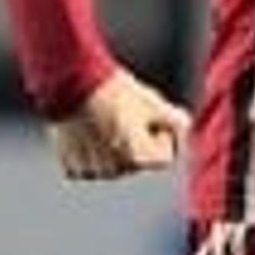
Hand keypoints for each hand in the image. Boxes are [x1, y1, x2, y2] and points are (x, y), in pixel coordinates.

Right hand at [48, 67, 190, 180]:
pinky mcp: (71, 165)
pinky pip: (90, 165)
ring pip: (114, 164)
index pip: (166, 157)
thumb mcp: (153, 102)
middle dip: (139, 142)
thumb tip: (183, 126)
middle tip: (128, 117)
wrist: (73, 84)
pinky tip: (90, 131)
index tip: (153, 120)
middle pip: (139, 161)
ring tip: (108, 121)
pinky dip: (92, 153)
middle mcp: (115, 170)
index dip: (164, 135)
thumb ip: (177, 120)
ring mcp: (91, 169)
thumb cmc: (114, 92)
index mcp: (138, 158)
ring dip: (116, 148)